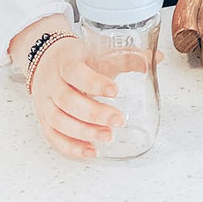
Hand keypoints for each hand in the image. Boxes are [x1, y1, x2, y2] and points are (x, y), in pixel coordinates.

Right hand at [29, 35, 123, 159]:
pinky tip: (91, 151)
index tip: (115, 91)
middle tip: (118, 120)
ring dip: (84, 132)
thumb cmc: (77, 58)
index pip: (75, 72)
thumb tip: (158, 57)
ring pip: (59, 121)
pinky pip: (53, 137)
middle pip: (68, 101)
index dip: (94, 83)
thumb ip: (128, 56)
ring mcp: (45, 103)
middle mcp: (52, 83)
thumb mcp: (98, 52)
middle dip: (94, 113)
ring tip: (108, 137)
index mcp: (65, 61)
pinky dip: (71, 147)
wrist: (45, 60)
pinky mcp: (44, 120)